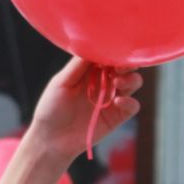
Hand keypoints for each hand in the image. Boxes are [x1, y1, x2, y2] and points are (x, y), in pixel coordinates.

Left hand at [0, 59, 140, 183]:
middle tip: (119, 66)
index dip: (113, 50)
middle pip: (125, 67)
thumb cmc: (51, 108)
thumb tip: (93, 45)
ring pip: (132, 83)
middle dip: (126, 63)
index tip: (113, 49)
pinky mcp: (116, 116)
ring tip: (118, 81)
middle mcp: (104, 82)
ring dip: (130, 79)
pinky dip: (130, 102)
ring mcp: (112, 99)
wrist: (51, 139)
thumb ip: (78, 66)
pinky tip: (118, 101)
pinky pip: (132, 106)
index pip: (108, 55)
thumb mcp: (61, 82)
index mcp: (90, 70)